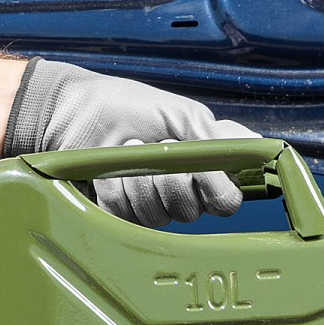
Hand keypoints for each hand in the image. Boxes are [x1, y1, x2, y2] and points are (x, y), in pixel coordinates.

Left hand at [3, 58, 257, 225]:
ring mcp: (150, 205)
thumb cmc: (126, 106)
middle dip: (174, 180)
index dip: (218, 190)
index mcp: (202, 167)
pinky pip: (128, 219)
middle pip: (193, 211)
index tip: (204, 167)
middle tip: (160, 149)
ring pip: (160, 217)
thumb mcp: (179, 112)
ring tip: (129, 151)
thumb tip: (250, 155)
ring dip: (142, 182)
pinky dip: (117, 192)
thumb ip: (215, 137)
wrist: (73, 111)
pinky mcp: (119, 215)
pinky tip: (109, 174)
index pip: (227, 200)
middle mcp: (180, 191)